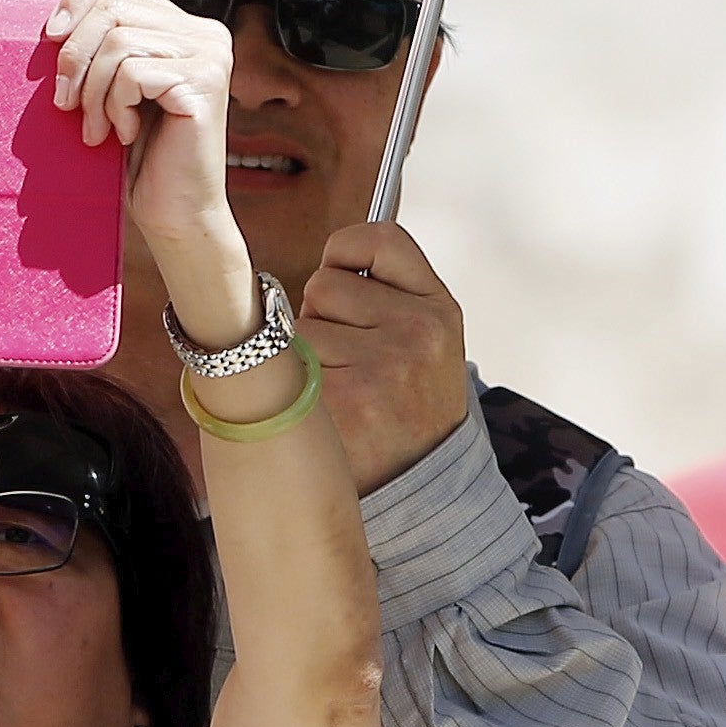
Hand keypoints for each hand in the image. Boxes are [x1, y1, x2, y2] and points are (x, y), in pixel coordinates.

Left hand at [47, 0, 249, 335]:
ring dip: (93, 90)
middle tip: (64, 102)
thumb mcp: (117, 87)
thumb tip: (60, 17)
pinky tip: (126, 133)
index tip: (49, 38)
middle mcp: (207, 35)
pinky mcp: (204, 83)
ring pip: (119, 42)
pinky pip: (132, 74)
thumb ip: (107, 45)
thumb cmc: (142, 154)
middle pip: (115, 10)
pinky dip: (115, 106)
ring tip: (96, 127)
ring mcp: (210, 57)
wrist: (175, 212)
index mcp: (188, 27)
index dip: (79, 3)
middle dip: (76, 55)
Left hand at [301, 223, 469, 493]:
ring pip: (298, 327)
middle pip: (323, 284)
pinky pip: (286, 369)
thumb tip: (326, 258)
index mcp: (439, 309)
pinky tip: (322, 412)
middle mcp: (417, 332)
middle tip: (347, 359)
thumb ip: (388, 293)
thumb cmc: (410, 407)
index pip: (378, 240)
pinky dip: (292, 389)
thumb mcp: (428, 341)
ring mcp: (381, 368)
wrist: (422, 486)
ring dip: (304, 355)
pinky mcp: (343, 404)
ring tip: (337, 388)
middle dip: (322, 316)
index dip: (346, 253)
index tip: (343, 276)